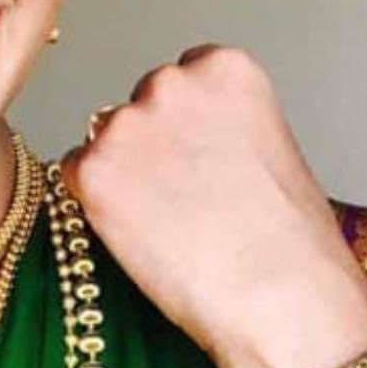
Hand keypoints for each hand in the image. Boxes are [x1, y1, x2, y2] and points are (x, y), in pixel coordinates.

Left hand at [59, 45, 366, 367]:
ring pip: (103, 143)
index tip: (202, 160)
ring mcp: (127, 125)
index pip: (182, 78)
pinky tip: (140, 236)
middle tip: (185, 201)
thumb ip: (223, 126)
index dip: (188, 129)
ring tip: (169, 225)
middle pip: (138, 106)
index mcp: (225, 68)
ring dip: (122, 177)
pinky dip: (98, 207)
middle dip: (151, 148)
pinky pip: (75, 178)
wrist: (280, 299)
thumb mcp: (272, 150)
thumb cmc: (291, 244)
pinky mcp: (93, 172)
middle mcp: (171, 82)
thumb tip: (187, 142)